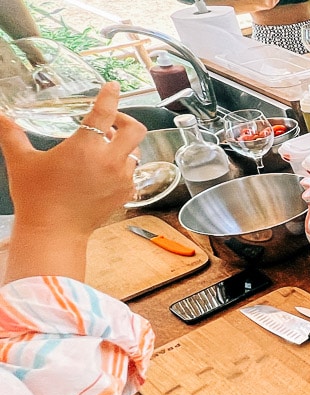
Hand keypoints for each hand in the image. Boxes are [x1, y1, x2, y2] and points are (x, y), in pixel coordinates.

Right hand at [0, 82, 144, 238]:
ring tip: (103, 147)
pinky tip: (105, 169)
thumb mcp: (21, 161)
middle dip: (125, 120)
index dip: (110, 96)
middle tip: (110, 122)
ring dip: (122, 145)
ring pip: (135, 152)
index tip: (112, 87)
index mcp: (85, 148)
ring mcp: (121, 178)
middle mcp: (109, 161)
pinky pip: (132, 173)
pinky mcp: (125, 193)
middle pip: (136, 130)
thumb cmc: (36, 197)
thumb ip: (11, 134)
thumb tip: (1, 116)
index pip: (104, 112)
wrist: (53, 232)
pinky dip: (123, 166)